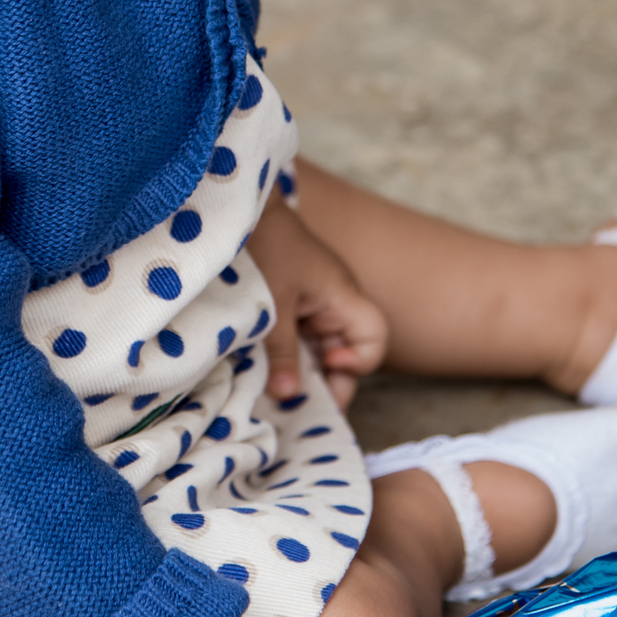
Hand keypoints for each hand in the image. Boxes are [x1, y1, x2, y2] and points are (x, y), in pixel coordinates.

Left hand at [249, 191, 386, 408]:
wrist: (243, 210)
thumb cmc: (266, 247)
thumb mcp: (273, 304)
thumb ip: (282, 352)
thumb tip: (288, 397)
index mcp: (343, 297)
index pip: (374, 340)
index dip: (357, 362)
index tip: (326, 363)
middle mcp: (336, 304)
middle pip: (347, 354)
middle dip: (327, 382)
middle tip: (298, 406)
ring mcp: (315, 305)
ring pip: (321, 351)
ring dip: (303, 373)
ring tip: (279, 396)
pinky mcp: (293, 305)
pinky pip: (301, 340)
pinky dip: (289, 358)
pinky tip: (268, 373)